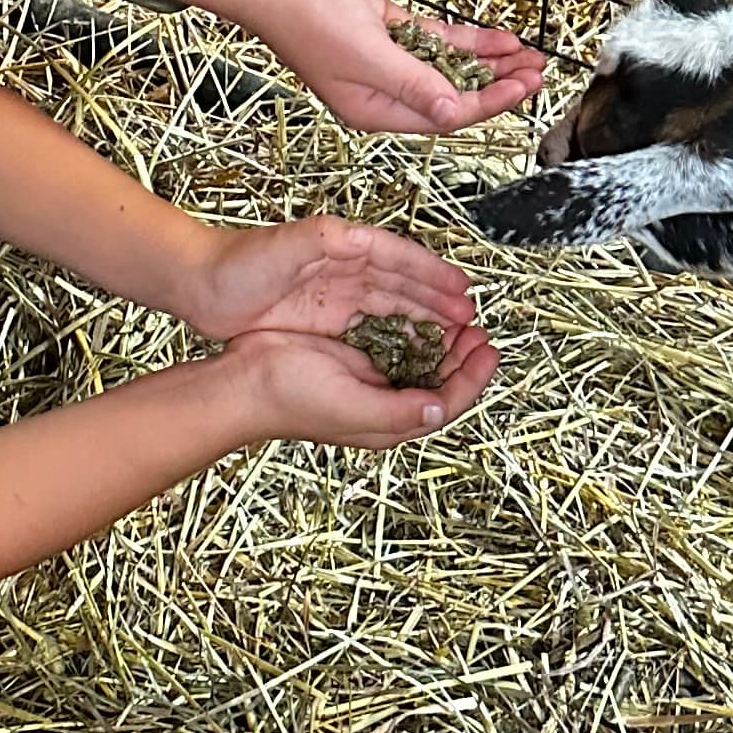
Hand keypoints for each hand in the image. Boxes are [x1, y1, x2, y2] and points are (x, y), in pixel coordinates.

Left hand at [179, 215, 477, 348]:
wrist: (201, 285)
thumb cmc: (236, 262)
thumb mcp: (281, 245)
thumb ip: (321, 239)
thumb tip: (362, 238)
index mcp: (342, 244)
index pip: (399, 256)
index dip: (433, 274)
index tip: (462, 290)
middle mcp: (345, 266)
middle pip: (404, 282)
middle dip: (439, 299)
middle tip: (470, 320)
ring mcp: (336, 291)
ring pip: (393, 304)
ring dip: (424, 317)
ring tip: (454, 335)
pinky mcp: (324, 314)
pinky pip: (372, 323)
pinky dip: (397, 333)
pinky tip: (413, 349)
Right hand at [226, 313, 500, 448]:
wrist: (243, 379)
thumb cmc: (290, 399)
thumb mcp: (353, 407)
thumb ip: (400, 410)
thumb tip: (441, 406)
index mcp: (388, 421)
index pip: (446, 402)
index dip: (473, 378)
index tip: (488, 349)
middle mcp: (384, 401)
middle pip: (439, 381)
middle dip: (463, 355)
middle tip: (477, 328)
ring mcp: (368, 376)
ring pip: (420, 359)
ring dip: (442, 339)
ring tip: (458, 317)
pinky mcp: (352, 353)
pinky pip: (394, 340)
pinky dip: (413, 327)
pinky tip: (421, 311)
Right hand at [258, 0, 547, 137]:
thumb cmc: (306, 19)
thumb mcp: (368, 56)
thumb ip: (415, 84)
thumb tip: (453, 111)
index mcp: (375, 110)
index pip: (447, 115)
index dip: (490, 102)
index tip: (524, 87)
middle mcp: (383, 91)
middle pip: (454, 95)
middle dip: (498, 85)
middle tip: (537, 73)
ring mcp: (385, 61)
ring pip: (450, 68)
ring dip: (489, 63)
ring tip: (528, 56)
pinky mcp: (385, 31)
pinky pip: (436, 43)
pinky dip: (467, 42)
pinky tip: (497, 38)